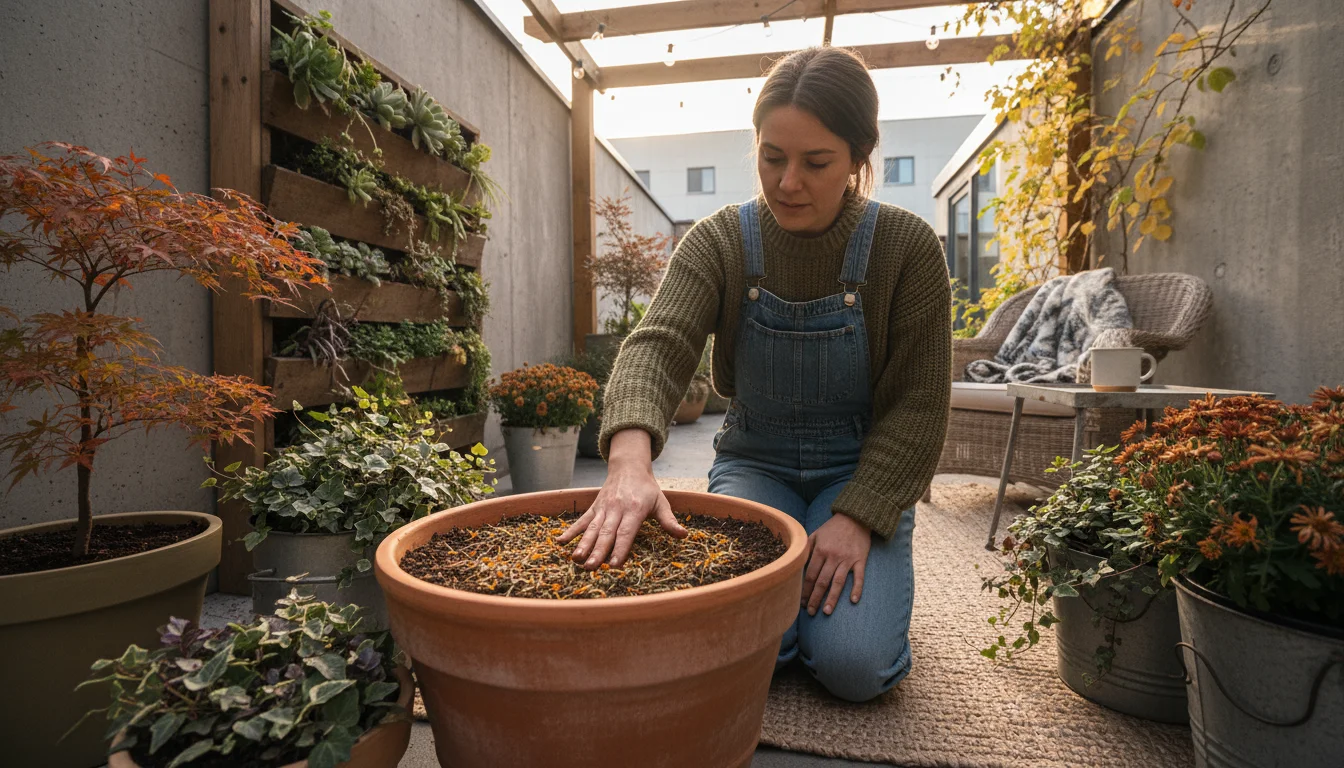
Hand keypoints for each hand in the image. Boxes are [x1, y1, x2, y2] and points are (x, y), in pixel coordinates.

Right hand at [558, 429, 685, 568]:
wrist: (628, 467)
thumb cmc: (647, 489)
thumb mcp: (661, 502)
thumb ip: (669, 521)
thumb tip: (683, 535)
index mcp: (635, 509)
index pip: (626, 532)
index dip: (620, 548)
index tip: (614, 565)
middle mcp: (617, 509)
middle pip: (606, 533)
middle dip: (598, 551)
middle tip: (591, 568)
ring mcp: (603, 508)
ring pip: (592, 529)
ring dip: (583, 544)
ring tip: (576, 559)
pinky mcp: (594, 508)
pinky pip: (581, 521)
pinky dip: (571, 531)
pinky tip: (561, 542)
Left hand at [802, 513, 871, 615]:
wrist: (855, 517)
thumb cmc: (833, 528)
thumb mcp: (815, 534)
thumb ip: (806, 549)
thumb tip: (796, 564)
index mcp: (820, 551)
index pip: (811, 575)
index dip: (805, 590)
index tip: (801, 602)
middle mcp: (833, 556)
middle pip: (822, 581)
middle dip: (815, 598)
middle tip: (811, 612)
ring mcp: (847, 559)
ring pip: (838, 582)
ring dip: (832, 598)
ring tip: (827, 612)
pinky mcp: (860, 559)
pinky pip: (859, 576)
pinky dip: (857, 588)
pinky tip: (853, 600)